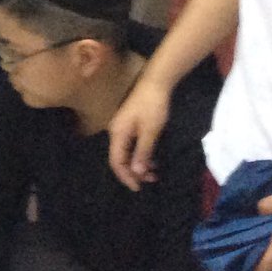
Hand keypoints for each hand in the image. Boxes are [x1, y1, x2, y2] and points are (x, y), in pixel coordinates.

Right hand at [107, 75, 171, 190]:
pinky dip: (141, 154)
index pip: (116, 161)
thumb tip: (137, 172)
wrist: (155, 82)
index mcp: (117, 134)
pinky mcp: (130, 124)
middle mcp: (116, 132)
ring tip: (155, 172)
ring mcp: (122, 128)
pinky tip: (152, 159)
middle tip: (151, 181)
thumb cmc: (153, 106)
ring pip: (127, 152)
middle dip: (134, 172)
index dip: (126, 176)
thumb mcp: (151, 131)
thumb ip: (143, 152)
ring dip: (139, 164)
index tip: (138, 188)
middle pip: (120, 158)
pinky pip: (132, 145)